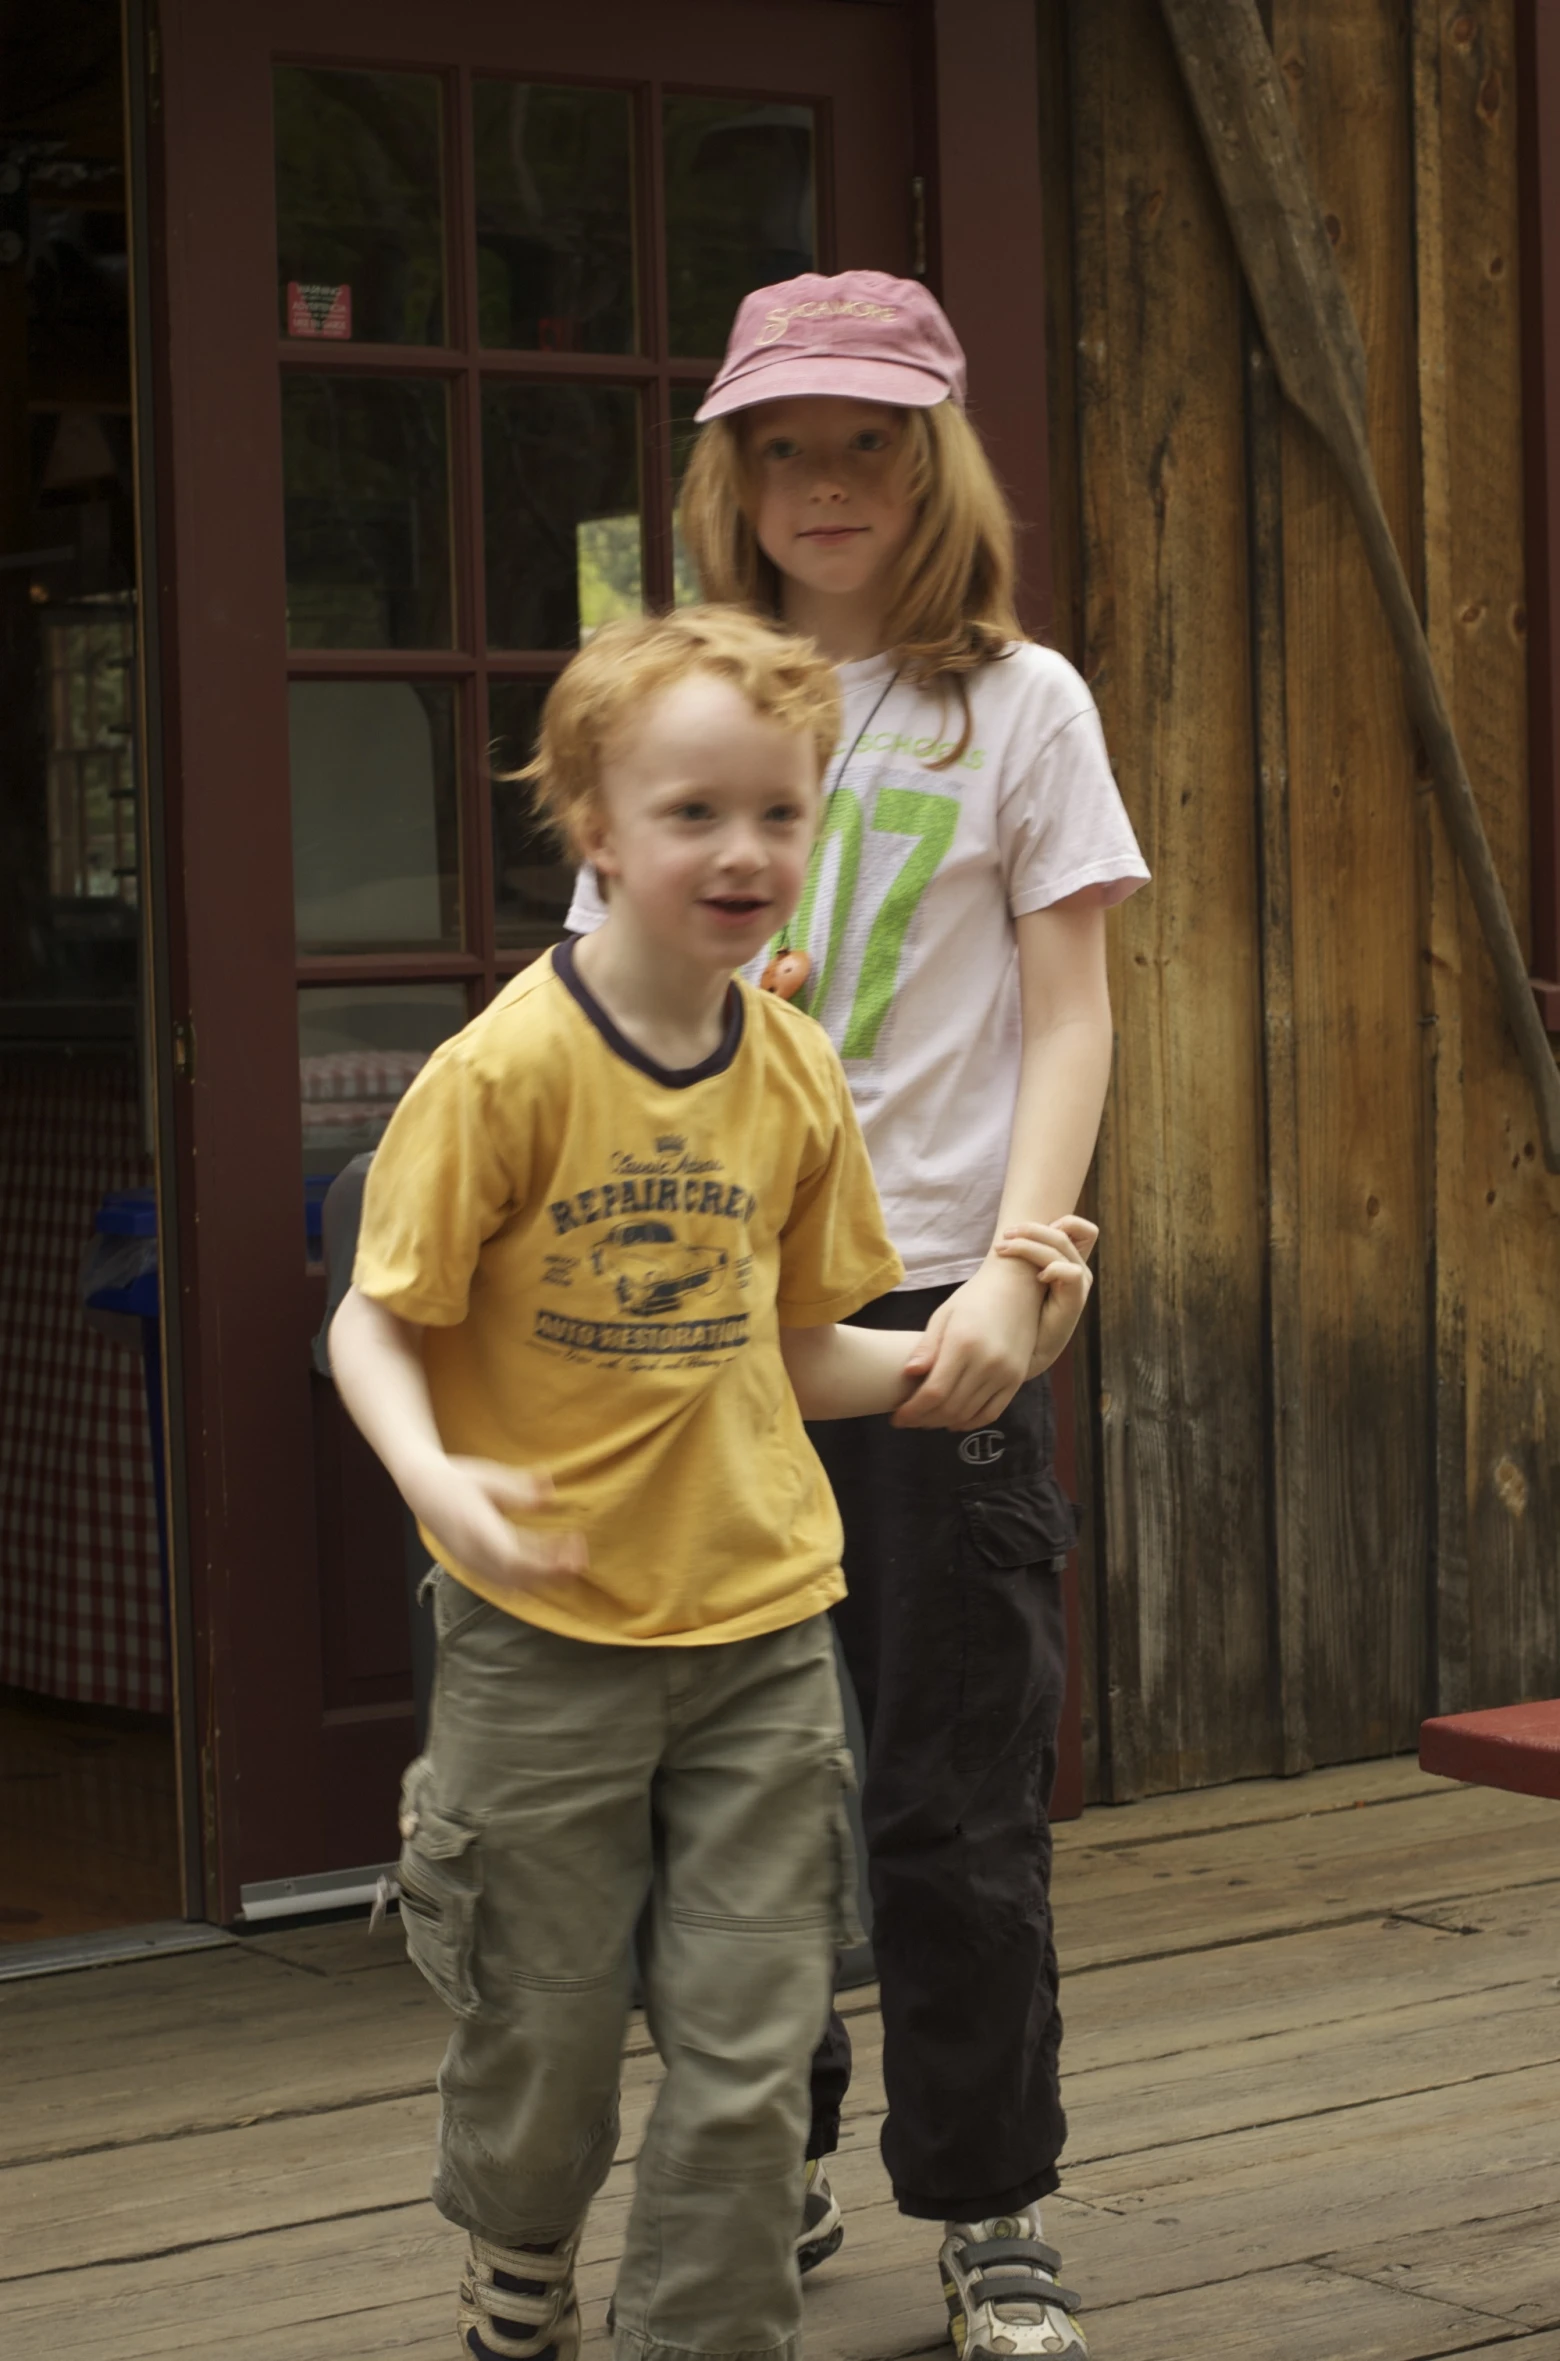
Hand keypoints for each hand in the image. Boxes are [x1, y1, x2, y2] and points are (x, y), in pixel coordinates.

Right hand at [399, 1454, 586, 1593]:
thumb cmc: (459, 1478)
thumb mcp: (490, 1477)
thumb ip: (520, 1489)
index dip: (546, 1563)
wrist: (422, 1489)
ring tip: (570, 1561)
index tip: (571, 1552)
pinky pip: (504, 1581)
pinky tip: (549, 1565)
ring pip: (512, 1584)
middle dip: (552, 1574)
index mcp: (478, 1529)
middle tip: (580, 1559)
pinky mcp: (473, 1565)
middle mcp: (474, 1552)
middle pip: (518, 1578)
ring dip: (543, 1578)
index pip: (514, 1559)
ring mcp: (472, 1562)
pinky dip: (528, 1578)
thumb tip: (550, 1493)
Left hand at [892, 1253, 1042, 1431]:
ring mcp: (1005, 1373)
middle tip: (907, 1420)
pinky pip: (992, 1412)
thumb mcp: (943, 1315)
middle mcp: (987, 1363)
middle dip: (923, 1420)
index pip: (934, 1392)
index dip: (912, 1411)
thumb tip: (908, 1374)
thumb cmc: (973, 1298)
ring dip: (943, 1423)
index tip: (896, 1417)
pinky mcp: (1017, 1379)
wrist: (1016, 1287)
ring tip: (925, 1420)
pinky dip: (970, 1422)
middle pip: (950, 1408)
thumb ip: (927, 1347)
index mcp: (963, 1344)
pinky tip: (953, 1421)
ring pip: (969, 1414)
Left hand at [996, 1215, 1097, 1377]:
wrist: (1020, 1352)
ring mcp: (1079, 1283)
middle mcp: (1077, 1269)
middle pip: (1065, 1230)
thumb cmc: (1014, 1314)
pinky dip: (1053, 1269)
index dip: (1061, 1220)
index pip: (1080, 1228)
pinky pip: (1071, 1272)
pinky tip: (1037, 1279)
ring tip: (1003, 1250)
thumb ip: (1021, 1255)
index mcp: (1066, 1260)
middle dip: (1031, 1229)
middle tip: (1004, 1238)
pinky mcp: (1076, 1300)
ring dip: (1030, 1245)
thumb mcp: (1016, 1278)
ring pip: (1062, 1246)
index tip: (1025, 1230)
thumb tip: (1008, 1231)